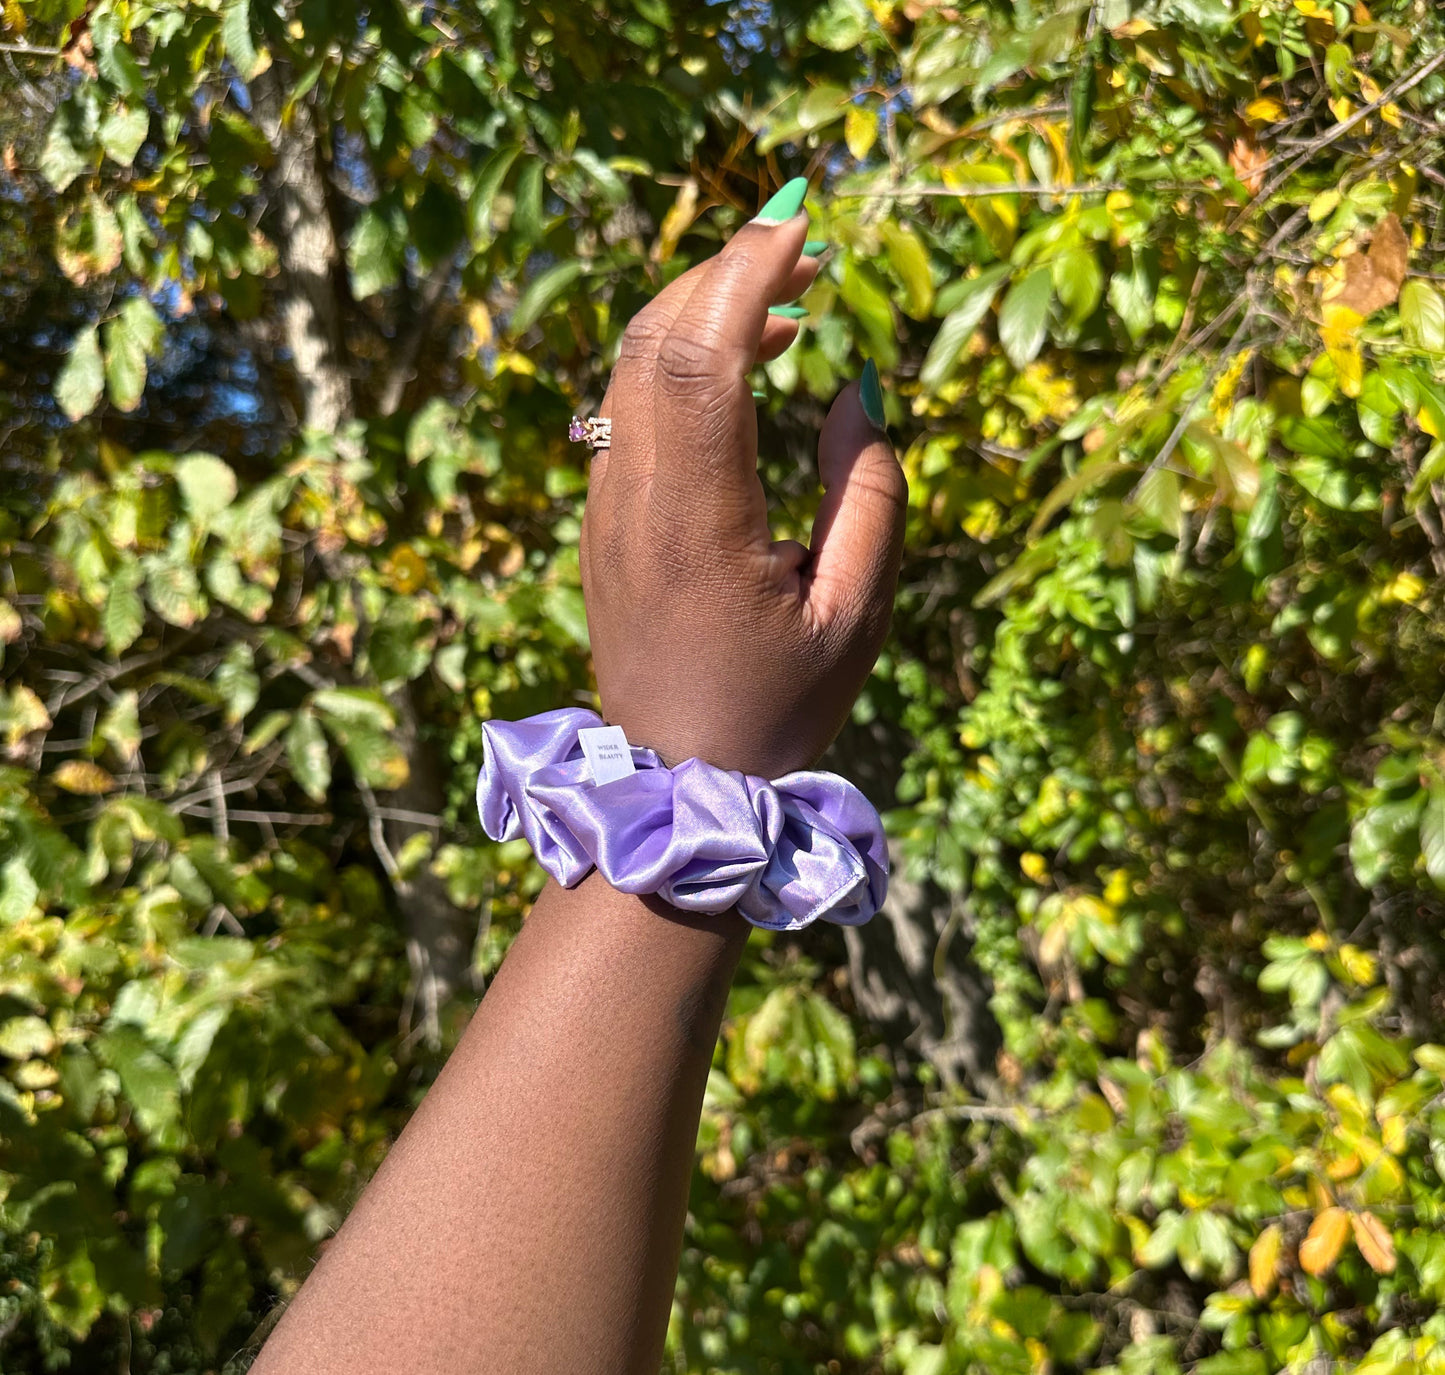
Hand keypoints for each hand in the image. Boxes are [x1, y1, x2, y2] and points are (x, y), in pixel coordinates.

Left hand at [580, 182, 906, 777]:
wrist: (676, 773)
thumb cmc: (778, 705)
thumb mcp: (855, 613)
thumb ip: (866, 494)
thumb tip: (852, 391)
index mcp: (694, 522)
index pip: (697, 356)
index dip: (746, 274)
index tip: (802, 226)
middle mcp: (631, 500)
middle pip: (652, 338)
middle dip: (724, 271)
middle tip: (804, 248)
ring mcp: (604, 505)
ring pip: (631, 366)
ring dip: (700, 311)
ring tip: (789, 304)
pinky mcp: (602, 515)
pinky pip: (628, 406)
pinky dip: (679, 361)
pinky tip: (743, 368)